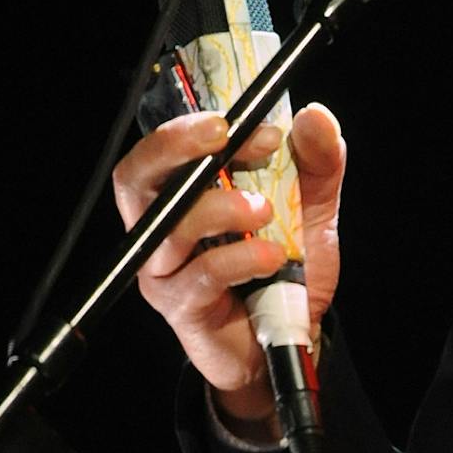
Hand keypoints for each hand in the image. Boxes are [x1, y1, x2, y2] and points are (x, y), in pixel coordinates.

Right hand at [112, 102, 345, 433]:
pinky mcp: (181, 308)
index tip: (259, 127)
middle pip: (135, 179)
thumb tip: (313, 116)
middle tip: (226, 137)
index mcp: (186, 195)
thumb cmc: (286, 267)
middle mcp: (163, 229)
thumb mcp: (312, 207)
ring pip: (167, 227)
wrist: (291, 337)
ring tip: (266, 213)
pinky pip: (198, 276)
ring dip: (219, 208)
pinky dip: (239, 259)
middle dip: (175, 147)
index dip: (197, 128)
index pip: (163, 150)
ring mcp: (166, 270)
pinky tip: (272, 258)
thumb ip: (317, 162)